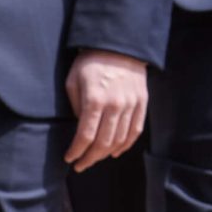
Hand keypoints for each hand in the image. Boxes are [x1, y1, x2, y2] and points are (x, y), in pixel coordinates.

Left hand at [63, 49, 149, 170]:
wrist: (119, 45)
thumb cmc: (90, 63)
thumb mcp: (73, 82)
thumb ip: (75, 108)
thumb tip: (80, 130)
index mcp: (95, 100)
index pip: (85, 136)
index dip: (76, 151)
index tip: (69, 158)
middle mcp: (115, 105)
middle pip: (103, 142)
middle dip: (90, 158)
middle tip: (80, 165)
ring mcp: (131, 104)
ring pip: (120, 140)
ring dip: (106, 154)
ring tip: (94, 159)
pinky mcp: (142, 103)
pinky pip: (135, 131)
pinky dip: (126, 145)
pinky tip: (115, 152)